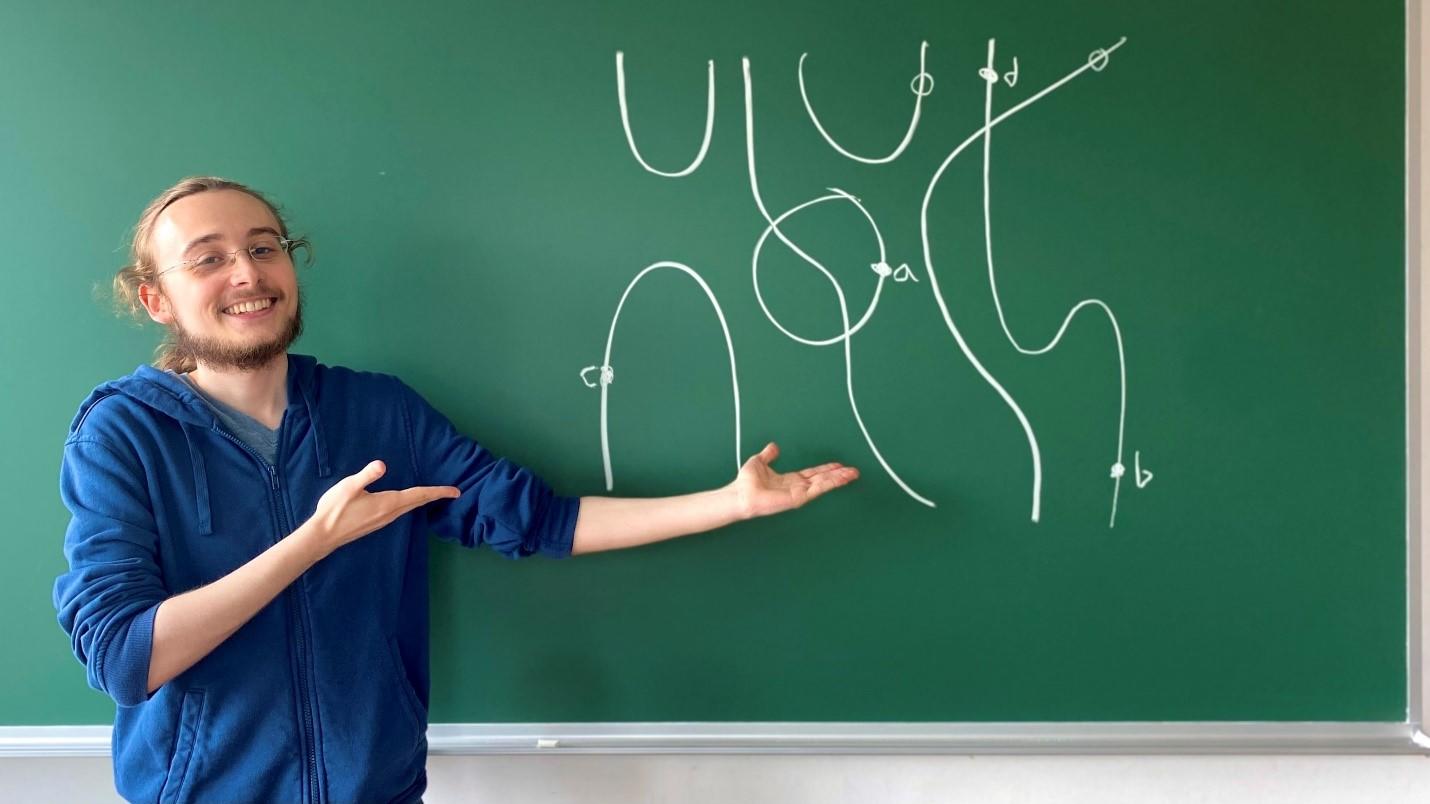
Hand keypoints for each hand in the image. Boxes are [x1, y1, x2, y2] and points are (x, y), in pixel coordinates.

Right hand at [303, 460, 459, 557]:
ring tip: (433, 494)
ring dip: (423, 500)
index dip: (438, 492)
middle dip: (435, 496)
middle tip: (452, 492)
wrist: (323, 536)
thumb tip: (382, 465)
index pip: (418, 495)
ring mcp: (383, 521)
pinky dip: (410, 504)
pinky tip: (406, 502)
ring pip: (409, 508)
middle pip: (417, 503)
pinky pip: (400, 512)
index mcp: (388, 503)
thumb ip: (366, 476)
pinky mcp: (376, 524)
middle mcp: (390, 514)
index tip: (455, 491)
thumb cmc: (335, 509)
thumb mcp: (349, 487)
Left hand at [730, 442, 858, 519]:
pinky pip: (817, 489)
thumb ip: (768, 455)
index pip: (813, 474)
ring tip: (852, 474)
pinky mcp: (797, 498)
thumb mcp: (759, 462)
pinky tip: (839, 479)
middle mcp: (797, 487)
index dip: (826, 469)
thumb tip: (774, 446)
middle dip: (838, 475)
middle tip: (853, 471)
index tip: (838, 465)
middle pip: (822, 479)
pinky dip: (829, 484)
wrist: (740, 494)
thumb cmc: (746, 482)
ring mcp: (798, 494)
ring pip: (823, 484)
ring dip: (838, 479)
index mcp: (790, 480)